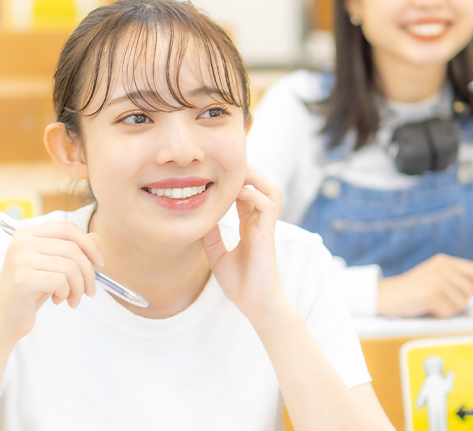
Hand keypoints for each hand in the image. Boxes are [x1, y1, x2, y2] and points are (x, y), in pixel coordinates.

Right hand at [0, 222, 99, 343]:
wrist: (4, 319)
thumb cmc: (31, 291)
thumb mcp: (53, 267)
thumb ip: (71, 250)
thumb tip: (96, 237)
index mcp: (27, 233)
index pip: (67, 228)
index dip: (88, 244)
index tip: (99, 262)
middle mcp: (22, 242)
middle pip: (73, 248)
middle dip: (88, 272)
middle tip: (90, 291)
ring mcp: (21, 259)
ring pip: (70, 267)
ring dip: (79, 287)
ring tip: (72, 298)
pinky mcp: (23, 279)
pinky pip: (61, 281)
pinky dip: (67, 293)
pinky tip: (58, 300)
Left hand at [201, 167, 287, 321]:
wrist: (256, 305)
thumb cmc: (241, 285)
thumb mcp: (218, 257)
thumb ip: (212, 237)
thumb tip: (200, 218)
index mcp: (250, 227)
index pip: (246, 195)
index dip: (235, 182)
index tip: (215, 176)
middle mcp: (259, 224)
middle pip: (262, 186)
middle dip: (248, 173)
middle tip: (226, 167)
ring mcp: (265, 227)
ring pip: (271, 190)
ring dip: (256, 178)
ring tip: (237, 174)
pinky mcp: (268, 234)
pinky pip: (267, 205)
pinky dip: (254, 194)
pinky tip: (238, 194)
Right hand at [376, 254, 472, 317]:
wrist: (386, 295)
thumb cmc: (411, 289)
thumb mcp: (433, 275)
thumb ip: (453, 277)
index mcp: (444, 261)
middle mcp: (442, 268)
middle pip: (469, 291)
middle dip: (459, 301)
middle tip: (441, 302)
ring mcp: (437, 280)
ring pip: (461, 304)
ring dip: (448, 309)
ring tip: (432, 304)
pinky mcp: (431, 294)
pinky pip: (448, 311)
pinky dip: (439, 314)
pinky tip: (427, 308)